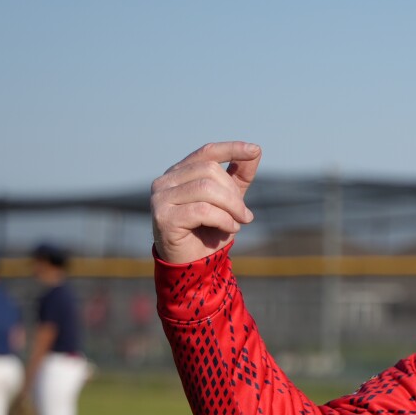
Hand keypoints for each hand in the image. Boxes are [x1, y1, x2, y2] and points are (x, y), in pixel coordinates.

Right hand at [150, 142, 260, 263]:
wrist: (193, 265)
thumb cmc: (209, 231)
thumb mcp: (229, 201)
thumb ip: (239, 177)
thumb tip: (255, 151)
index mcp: (179, 173)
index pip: (207, 153)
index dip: (231, 149)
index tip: (255, 150)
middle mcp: (165, 181)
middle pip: (209, 171)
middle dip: (234, 193)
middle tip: (245, 214)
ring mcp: (160, 198)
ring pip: (206, 189)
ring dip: (231, 207)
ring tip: (240, 222)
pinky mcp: (163, 217)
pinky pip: (202, 210)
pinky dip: (223, 219)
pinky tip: (230, 229)